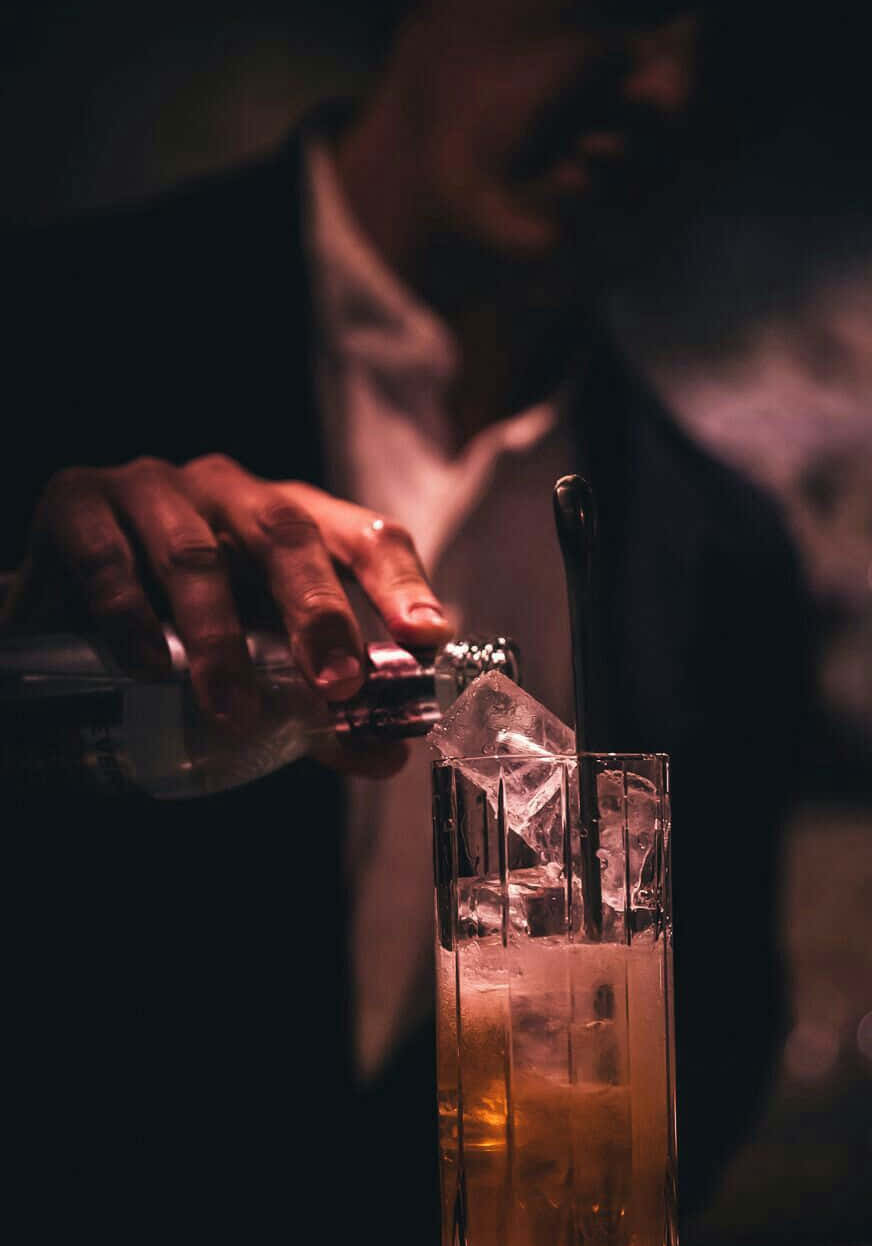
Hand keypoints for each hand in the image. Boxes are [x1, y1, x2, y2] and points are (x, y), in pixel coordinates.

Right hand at [2, 454, 452, 775]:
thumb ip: (320, 707)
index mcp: (290, 518)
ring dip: (219, 637)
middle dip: (319, 612)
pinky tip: (150, 667)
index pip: (364, 534)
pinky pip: (108, 559)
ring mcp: (152, 492)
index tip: (427, 638)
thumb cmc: (182, 621)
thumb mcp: (258, 659)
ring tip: (233, 708)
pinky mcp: (78, 507)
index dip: (401, 583)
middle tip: (338, 685)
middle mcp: (229, 491)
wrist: (69, 602)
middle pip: (287, 535)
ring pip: (195, 555)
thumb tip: (386, 755)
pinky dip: (131, 616)